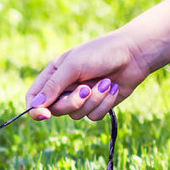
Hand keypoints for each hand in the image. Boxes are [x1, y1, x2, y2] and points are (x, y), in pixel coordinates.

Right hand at [25, 29, 151, 120]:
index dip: (36, 109)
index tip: (44, 114)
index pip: (34, 98)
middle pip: (55, 110)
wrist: (135, 53)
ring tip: (106, 82)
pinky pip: (93, 116)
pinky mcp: (97, 105)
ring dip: (93, 100)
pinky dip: (104, 104)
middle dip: (73, 102)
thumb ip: (53, 86)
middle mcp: (64, 88)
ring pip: (76, 114)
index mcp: (53, 75)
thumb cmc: (101, 53)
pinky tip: (113, 88)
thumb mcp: (73, 66)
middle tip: (86, 89)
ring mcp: (81, 98)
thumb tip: (35, 105)